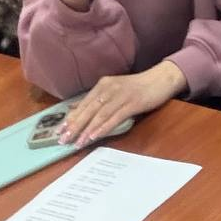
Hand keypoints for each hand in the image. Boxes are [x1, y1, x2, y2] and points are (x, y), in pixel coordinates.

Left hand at [59, 60, 185, 146]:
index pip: (83, 104)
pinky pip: (115, 117)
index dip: (71, 118)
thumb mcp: (114, 90)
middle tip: (63, 140)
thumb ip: (95, 99)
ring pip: (99, 115)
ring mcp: (121, 95)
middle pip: (88, 110)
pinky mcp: (133, 103)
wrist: (161, 78)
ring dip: (87, 130)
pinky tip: (95, 136)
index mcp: (103, 85)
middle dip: (74, 126)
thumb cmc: (138, 87)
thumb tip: (74, 108)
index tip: (59, 131)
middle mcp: (109, 88)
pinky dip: (103, 127)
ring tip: (77, 142)